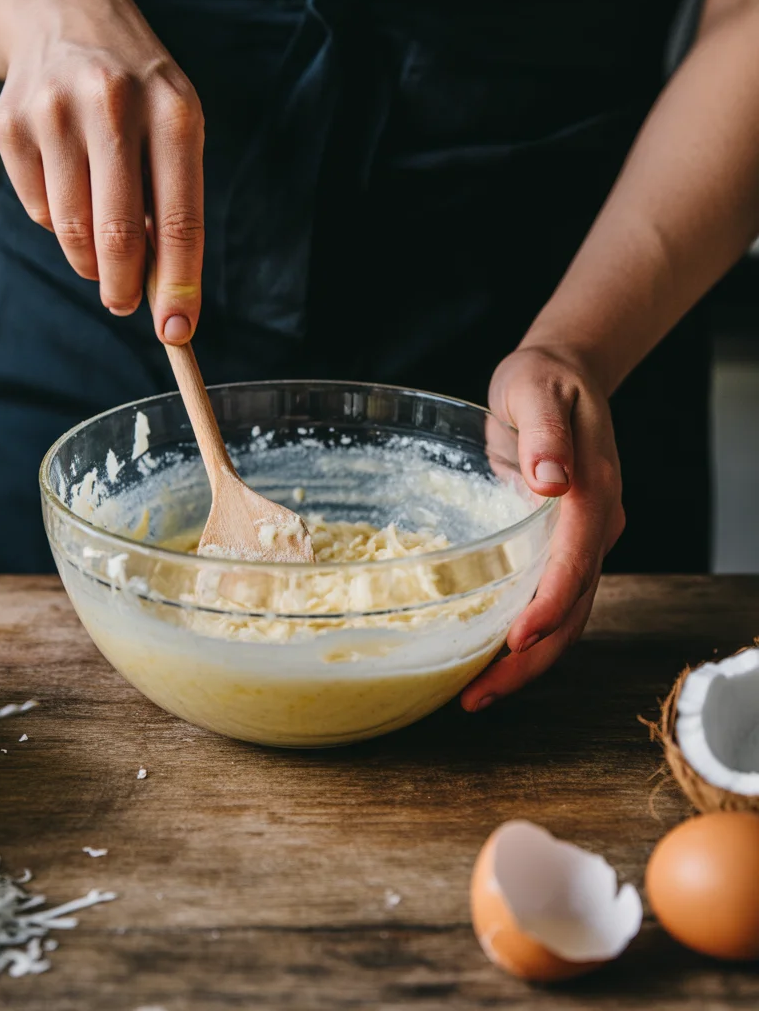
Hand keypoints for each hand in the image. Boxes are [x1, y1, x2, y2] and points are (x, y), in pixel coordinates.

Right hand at [0, 0, 202, 341]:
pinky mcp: (10, 124)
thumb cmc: (139, 93)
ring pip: (71, 230)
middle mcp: (114, 105)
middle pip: (118, 234)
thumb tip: (167, 292)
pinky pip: (37, 210)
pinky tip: (70, 190)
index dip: (179, 285)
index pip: (180, 220)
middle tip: (124, 305)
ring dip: (90, 260)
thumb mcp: (176, 129)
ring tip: (101, 252)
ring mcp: (55, 111)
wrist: (67, 16)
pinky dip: (57, 223)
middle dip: (124, 289)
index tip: (177, 330)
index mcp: (174, 111)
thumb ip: (175, 205)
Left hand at [460, 345, 624, 711]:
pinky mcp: (561, 547)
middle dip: (532, 658)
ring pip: (566, 617)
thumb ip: (546, 435)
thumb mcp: (537, 391)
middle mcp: (595, 526)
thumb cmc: (543, 380)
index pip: (577, 561)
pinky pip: (550, 601)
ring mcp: (582, 541)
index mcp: (593, 493)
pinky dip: (524, 637)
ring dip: (526, 661)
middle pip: (574, 608)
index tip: (517, 639)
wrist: (561, 375)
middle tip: (478, 694)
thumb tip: (551, 480)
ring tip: (475, 694)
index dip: (549, 605)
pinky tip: (486, 658)